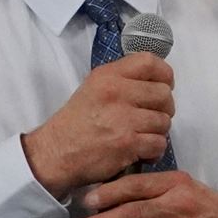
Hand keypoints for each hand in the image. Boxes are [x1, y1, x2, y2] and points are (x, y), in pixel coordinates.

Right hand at [21, 55, 174, 195]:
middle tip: (149, 119)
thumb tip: (159, 81)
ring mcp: (122, 119)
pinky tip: (139, 152)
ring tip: (140, 136)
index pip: (150, 62)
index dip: (164, 75)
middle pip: (164, 94)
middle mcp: (116, 93)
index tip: (162, 86)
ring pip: (164, 121)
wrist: (53, 155)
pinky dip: (153, 152)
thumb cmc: (76, 123)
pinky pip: (159, 143)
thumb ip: (123, 79)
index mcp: (107, 76)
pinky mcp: (127, 143)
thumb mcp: (93, 88)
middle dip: (163, 109)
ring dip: (157, 132)